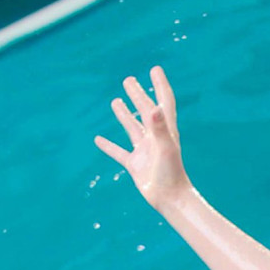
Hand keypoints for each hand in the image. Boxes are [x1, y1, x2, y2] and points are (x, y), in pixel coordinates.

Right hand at [93, 66, 189, 208]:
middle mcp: (155, 138)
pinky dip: (108, 146)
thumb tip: (153, 107)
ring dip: (124, 115)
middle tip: (128, 80)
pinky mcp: (135, 164)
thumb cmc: (171, 174)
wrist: (170, 200)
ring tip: (116, 101)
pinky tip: (97, 140)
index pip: (163, 102)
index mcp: (166, 130)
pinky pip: (119, 152)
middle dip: (138, 95)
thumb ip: (159, 128)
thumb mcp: (165, 148)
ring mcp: (145, 151)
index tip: (155, 69)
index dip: (160, 85)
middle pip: (145, 111)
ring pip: (132, 128)